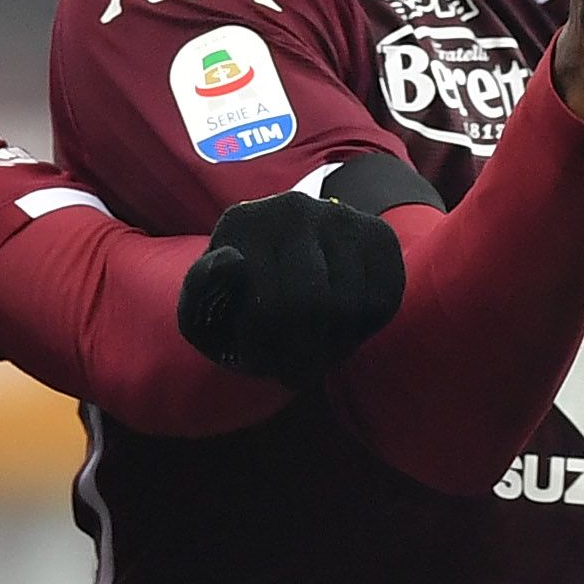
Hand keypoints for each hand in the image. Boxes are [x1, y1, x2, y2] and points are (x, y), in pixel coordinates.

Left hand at [177, 189, 406, 381]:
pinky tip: (337, 333)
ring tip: (312, 354)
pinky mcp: (377, 235)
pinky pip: (381, 299)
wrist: (286, 261)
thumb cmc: (239, 299)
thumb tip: (230, 261)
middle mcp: (293, 208)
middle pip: (314, 303)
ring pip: (351, 305)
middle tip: (293, 375)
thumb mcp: (203, 306)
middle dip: (302, 353)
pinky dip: (362, 331)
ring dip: (333, 346)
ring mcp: (340, 218)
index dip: (265, 348)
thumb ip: (201, 290)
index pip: (266, 303)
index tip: (258, 366)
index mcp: (241, 221)